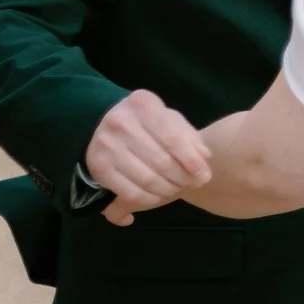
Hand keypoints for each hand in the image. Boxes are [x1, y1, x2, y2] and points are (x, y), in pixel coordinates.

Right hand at [85, 90, 212, 225]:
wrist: (106, 123)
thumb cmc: (148, 123)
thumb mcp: (169, 120)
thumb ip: (188, 136)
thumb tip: (204, 157)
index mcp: (143, 105)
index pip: (173, 139)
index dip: (192, 161)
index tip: (205, 176)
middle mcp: (121, 122)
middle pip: (161, 162)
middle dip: (182, 178)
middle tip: (191, 184)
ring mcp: (107, 145)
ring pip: (147, 179)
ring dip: (168, 190)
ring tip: (176, 189)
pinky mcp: (98, 166)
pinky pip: (130, 192)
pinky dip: (149, 199)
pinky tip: (158, 196)